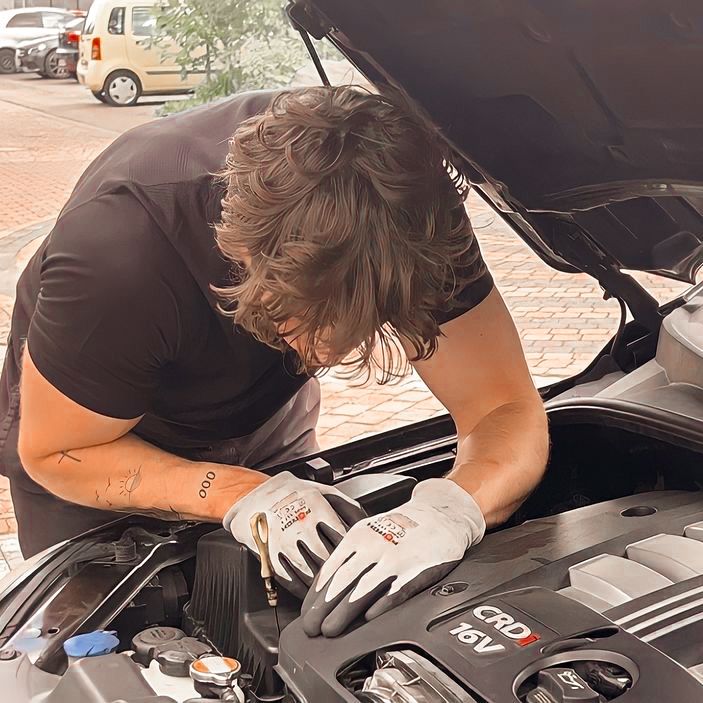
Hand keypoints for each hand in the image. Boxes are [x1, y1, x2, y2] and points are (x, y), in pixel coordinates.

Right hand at [223, 471, 365, 597]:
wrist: (254, 495)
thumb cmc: (295, 494)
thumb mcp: (324, 491)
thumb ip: (349, 507)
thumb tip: (368, 527)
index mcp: (316, 506)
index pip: (342, 537)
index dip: (353, 552)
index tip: (360, 563)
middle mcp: (299, 524)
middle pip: (327, 558)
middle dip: (340, 573)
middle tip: (351, 584)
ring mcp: (282, 541)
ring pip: (309, 573)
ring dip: (323, 587)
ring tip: (334, 595)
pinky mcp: (268, 555)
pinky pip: (290, 580)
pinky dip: (303, 591)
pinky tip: (312, 595)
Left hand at [301, 478, 485, 636]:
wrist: (439, 513)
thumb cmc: (402, 528)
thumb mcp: (370, 532)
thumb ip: (350, 557)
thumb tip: (326, 587)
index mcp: (358, 536)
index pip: (330, 568)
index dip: (315, 594)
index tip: (306, 612)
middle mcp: (374, 546)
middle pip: (342, 580)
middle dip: (323, 607)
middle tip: (310, 627)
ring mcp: (395, 558)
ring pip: (364, 588)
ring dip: (344, 611)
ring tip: (330, 629)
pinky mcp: (416, 570)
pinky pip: (395, 590)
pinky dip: (380, 605)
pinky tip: (368, 618)